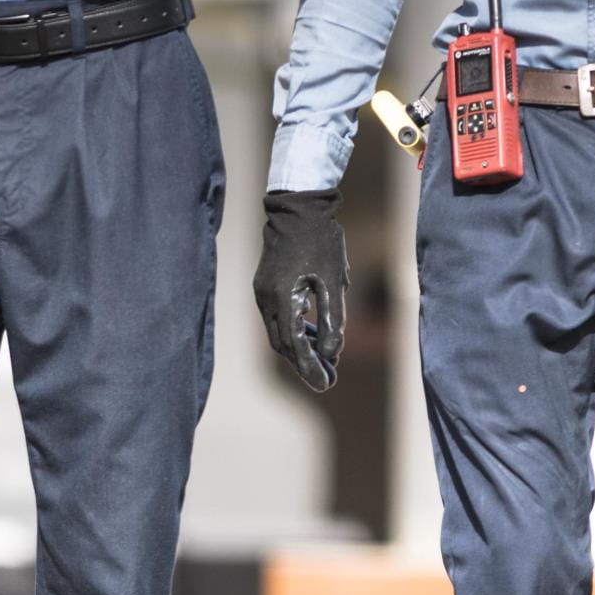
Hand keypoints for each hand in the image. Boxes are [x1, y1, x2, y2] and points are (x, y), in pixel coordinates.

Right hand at [255, 189, 348, 390]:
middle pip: (282, 345)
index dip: (310, 367)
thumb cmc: (320, 242)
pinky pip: (276, 318)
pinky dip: (292, 330)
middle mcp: (266, 299)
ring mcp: (261, 292)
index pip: (295, 345)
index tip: (326, 384)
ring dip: (299, 348)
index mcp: (282, 298)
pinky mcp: (263, 286)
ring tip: (324, 357)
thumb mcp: (333, 281)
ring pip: (277, 333)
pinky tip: (311, 332)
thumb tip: (332, 353)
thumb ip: (332, 319)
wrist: (298, 210)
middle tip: (328, 377)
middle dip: (304, 363)